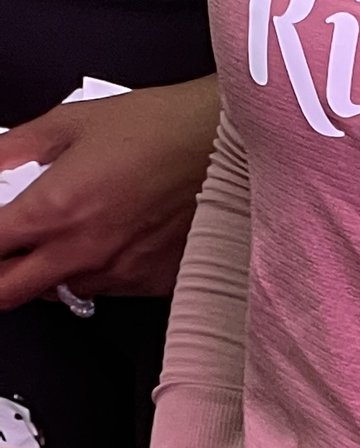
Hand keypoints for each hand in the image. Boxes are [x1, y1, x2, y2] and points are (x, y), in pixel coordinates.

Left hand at [0, 80, 221, 307]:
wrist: (219, 150)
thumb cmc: (154, 130)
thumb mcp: (68, 122)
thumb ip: (15, 146)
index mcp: (53, 207)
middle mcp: (83, 251)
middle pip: (11, 290)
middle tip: (2, 261)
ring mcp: (117, 275)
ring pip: (58, 293)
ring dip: (46, 274)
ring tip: (60, 241)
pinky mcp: (149, 285)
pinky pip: (104, 291)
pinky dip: (92, 273)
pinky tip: (103, 242)